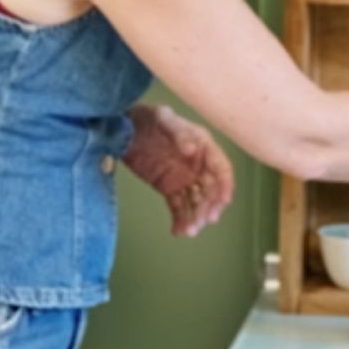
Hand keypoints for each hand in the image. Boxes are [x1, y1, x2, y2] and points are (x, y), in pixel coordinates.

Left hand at [122, 104, 234, 237]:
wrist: (123, 129)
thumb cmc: (147, 118)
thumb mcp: (164, 120)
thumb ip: (179, 133)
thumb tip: (193, 149)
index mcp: (204, 147)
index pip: (221, 169)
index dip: (225, 186)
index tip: (223, 202)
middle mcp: (198, 165)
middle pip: (211, 191)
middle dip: (209, 207)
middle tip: (203, 221)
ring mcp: (184, 178)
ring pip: (196, 202)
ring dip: (195, 217)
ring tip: (189, 231)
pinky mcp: (169, 187)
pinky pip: (178, 207)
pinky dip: (179, 219)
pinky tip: (177, 231)